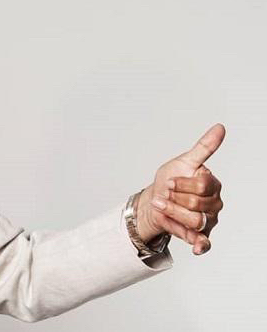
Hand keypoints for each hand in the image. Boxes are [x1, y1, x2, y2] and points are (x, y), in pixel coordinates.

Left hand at [136, 124, 225, 254]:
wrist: (155, 199)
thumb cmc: (170, 179)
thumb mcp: (183, 161)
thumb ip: (204, 147)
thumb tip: (220, 127)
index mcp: (212, 184)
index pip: (201, 185)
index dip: (181, 184)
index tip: (169, 182)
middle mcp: (214, 202)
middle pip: (196, 204)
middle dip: (174, 198)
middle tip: (165, 194)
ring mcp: (208, 219)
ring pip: (194, 220)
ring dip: (173, 213)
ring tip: (163, 207)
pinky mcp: (200, 234)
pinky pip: (204, 243)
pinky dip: (201, 246)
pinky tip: (196, 247)